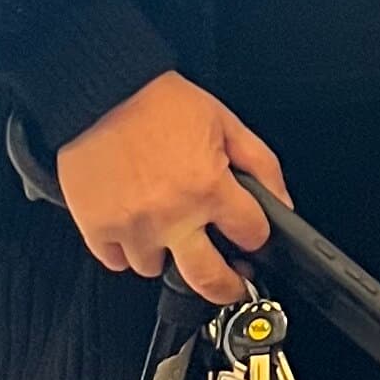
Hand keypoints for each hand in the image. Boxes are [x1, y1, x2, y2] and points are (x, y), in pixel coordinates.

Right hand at [55, 73, 288, 303]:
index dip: (255, 234)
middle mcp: (172, 214)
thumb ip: (261, 165)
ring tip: (163, 223)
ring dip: (164, 253)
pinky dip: (125, 248)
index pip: (251, 235)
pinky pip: (117, 262)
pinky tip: (132, 221)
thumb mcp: (225, 123)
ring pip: (156, 269)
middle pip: (210, 280)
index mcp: (208, 187)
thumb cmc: (158, 103)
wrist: (99, 93)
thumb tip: (282, 203)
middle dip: (227, 286)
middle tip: (229, 282)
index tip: (249, 233)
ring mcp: (133, 227)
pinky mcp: (97, 229)